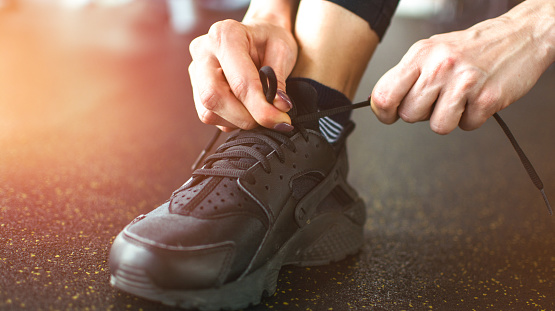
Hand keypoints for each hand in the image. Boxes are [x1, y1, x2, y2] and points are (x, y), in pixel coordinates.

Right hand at [189, 18, 296, 131]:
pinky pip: (209, 116)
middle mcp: (203, 51)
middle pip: (214, 97)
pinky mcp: (196, 89)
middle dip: (245, 118)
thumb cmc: (269, 41)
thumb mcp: (282, 50)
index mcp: (226, 35)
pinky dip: (231, 121)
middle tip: (271, 120)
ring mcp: (196, 71)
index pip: (240, 81)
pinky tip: (246, 109)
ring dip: (239, 120)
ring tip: (260, 110)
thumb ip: (279, 80)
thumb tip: (279, 107)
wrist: (255, 36)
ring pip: (209, 112)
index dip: (260, 108)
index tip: (280, 119)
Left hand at [371, 2, 554, 134]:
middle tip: (438, 98)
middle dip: (422, 113)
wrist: (519, 36)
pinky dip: (472, 117)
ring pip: (438, 126)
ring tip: (458, 99)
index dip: (383, 112)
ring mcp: (464, 83)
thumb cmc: (472, 47)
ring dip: (448, 118)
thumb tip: (382, 103)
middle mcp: (440, 66)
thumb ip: (407, 76)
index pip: (384, 94)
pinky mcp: (487, 98)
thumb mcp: (431, 52)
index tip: (390, 115)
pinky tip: (477, 98)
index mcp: (420, 55)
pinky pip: (467, 126)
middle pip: (410, 115)